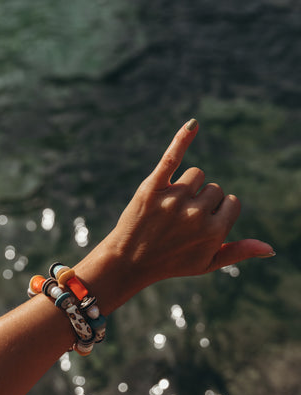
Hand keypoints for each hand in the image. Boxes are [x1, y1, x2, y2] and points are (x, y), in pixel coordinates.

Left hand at [113, 119, 274, 283]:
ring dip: (187, 187)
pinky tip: (194, 124)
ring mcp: (174, 199)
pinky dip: (183, 139)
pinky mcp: (152, 187)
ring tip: (168, 207)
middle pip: (213, 188)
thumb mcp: (207, 264)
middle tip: (180, 220)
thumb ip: (239, 252)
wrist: (129, 262)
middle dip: (202, 201)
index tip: (201, 223)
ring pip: (196, 175)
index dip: (218, 211)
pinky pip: (172, 157)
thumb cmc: (171, 262)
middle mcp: (196, 214)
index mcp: (214, 232)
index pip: (231, 202)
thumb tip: (270, 248)